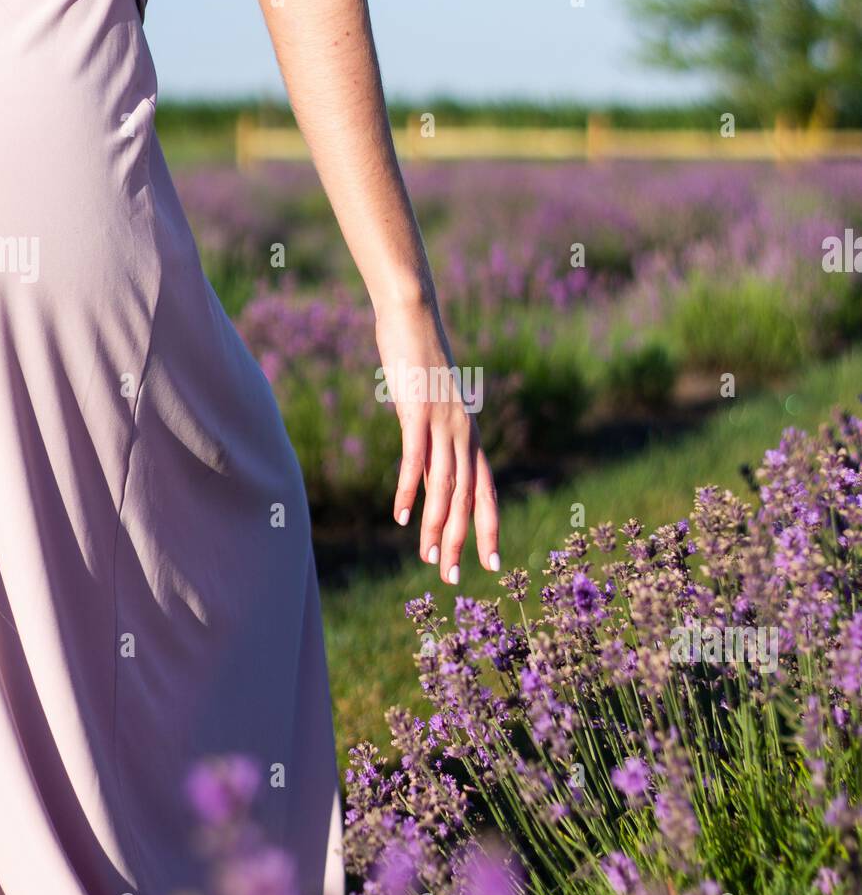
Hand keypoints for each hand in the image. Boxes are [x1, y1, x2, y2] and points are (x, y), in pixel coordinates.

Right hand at [375, 299, 499, 584]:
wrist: (414, 315)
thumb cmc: (420, 361)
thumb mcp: (430, 410)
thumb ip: (433, 444)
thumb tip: (429, 479)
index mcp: (470, 434)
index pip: (486, 490)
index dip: (489, 527)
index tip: (491, 562)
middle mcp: (464, 433)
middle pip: (468, 498)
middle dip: (463, 541)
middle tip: (454, 578)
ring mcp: (443, 423)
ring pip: (446, 486)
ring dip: (439, 526)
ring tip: (430, 559)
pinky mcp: (418, 412)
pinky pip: (416, 459)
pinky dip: (411, 490)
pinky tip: (403, 517)